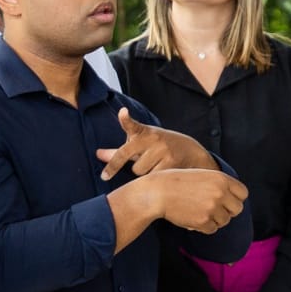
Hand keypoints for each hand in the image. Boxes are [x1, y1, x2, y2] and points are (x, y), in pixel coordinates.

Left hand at [96, 107, 214, 179]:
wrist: (193, 152)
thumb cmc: (158, 149)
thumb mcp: (140, 145)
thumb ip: (119, 151)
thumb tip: (97, 154)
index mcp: (143, 132)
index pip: (132, 125)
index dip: (125, 118)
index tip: (122, 112)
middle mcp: (153, 138)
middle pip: (128, 158)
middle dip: (127, 166)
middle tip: (117, 172)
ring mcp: (163, 149)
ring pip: (140, 171)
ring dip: (145, 174)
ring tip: (157, 165)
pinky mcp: (172, 162)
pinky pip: (152, 177)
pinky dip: (155, 179)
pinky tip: (165, 171)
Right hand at [142, 169, 247, 233]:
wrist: (156, 192)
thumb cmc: (175, 182)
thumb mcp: (200, 175)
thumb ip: (218, 184)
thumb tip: (233, 200)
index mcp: (221, 178)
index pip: (243, 193)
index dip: (234, 198)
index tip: (225, 200)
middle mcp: (220, 193)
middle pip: (237, 209)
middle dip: (227, 211)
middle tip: (212, 210)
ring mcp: (213, 207)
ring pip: (224, 221)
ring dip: (214, 220)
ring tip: (197, 212)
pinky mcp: (203, 221)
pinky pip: (212, 229)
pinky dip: (203, 227)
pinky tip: (191, 218)